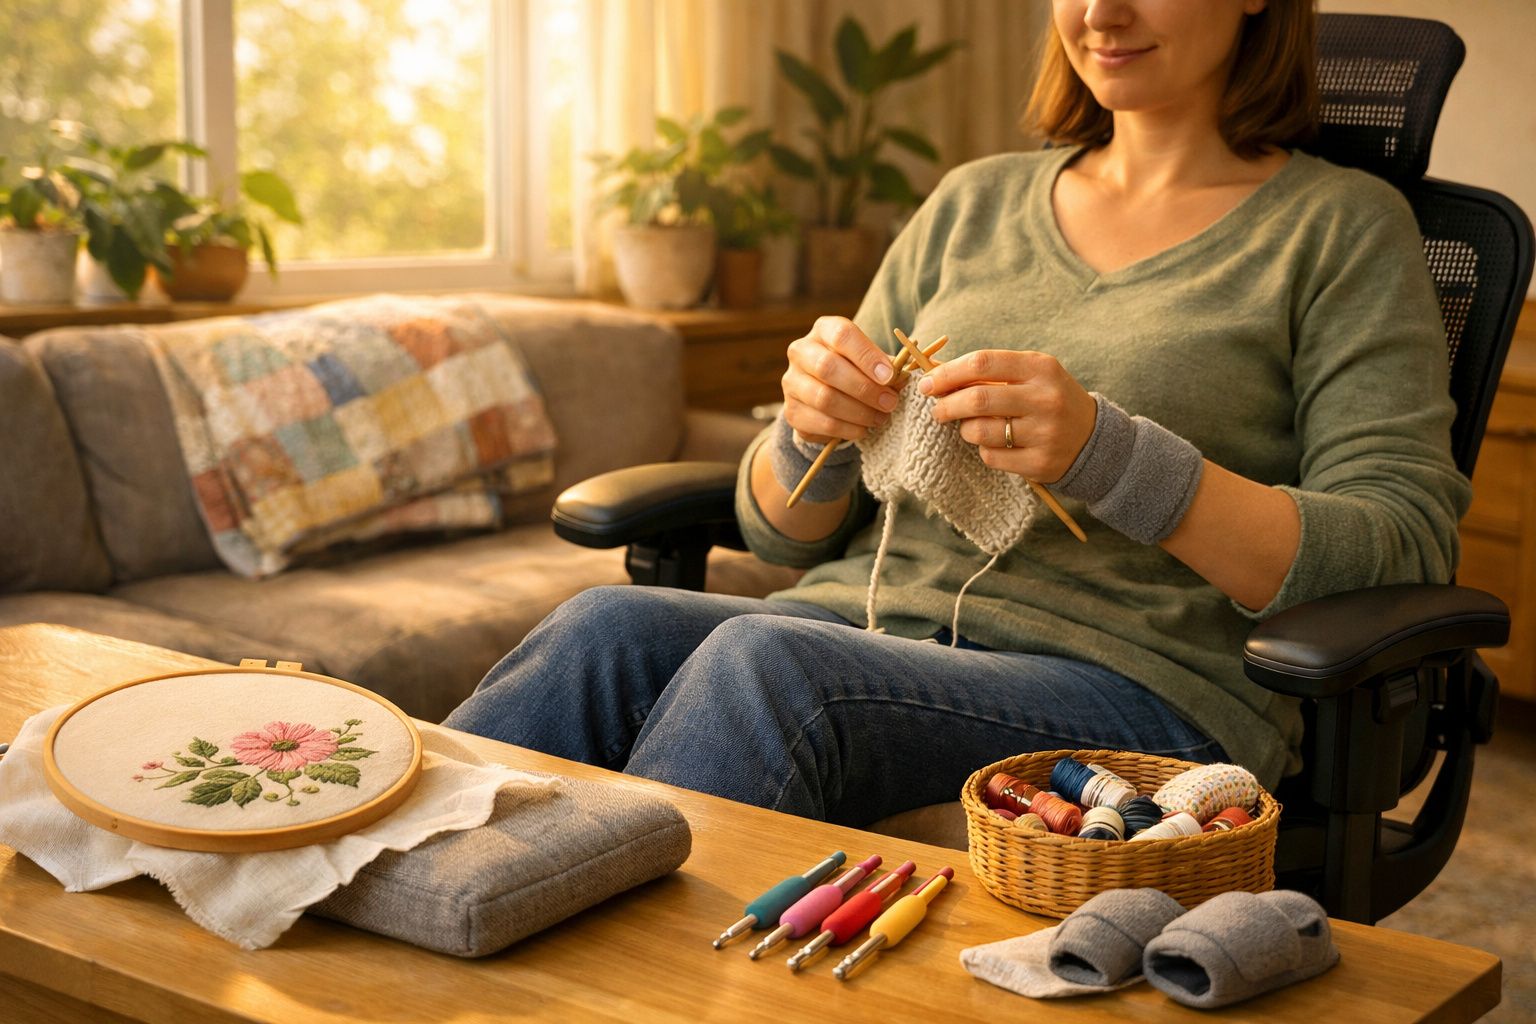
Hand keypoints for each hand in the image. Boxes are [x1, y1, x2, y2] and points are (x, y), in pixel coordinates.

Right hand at [781, 317, 900, 444]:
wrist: (825, 395)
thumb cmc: (855, 370)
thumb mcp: (871, 360)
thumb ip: (886, 366)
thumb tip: (902, 378)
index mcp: (823, 330)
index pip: (842, 335)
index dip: (867, 356)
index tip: (890, 376)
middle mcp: (801, 352)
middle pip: (828, 367)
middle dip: (865, 389)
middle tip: (889, 403)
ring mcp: (792, 382)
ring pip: (824, 399)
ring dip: (859, 412)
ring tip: (880, 418)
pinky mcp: (792, 411)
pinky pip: (822, 423)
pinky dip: (848, 429)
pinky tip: (863, 428)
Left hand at [918, 349, 1097, 482]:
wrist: (1093, 438)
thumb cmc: (1048, 399)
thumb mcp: (1030, 375)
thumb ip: (989, 372)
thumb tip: (936, 373)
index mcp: (1040, 368)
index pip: (982, 363)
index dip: (948, 373)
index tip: (928, 383)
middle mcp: (1045, 399)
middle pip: (977, 399)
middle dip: (946, 405)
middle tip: (937, 410)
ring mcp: (1044, 433)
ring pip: (980, 431)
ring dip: (965, 429)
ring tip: (970, 427)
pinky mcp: (1040, 463)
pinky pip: (991, 457)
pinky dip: (983, 450)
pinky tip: (996, 444)